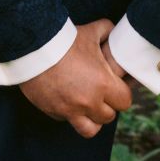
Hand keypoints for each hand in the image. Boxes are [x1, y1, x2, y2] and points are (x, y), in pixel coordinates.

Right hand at [17, 19, 133, 137]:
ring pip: (90, 129)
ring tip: (89, 107)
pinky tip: (69, 101)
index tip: (118, 86)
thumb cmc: (65, 41)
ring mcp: (70, 110)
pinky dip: (71, 115)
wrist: (34, 49)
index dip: (123, 93)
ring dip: (92, 119)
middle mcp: (88, 102)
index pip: (124, 101)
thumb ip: (107, 31)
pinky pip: (68, 121)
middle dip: (108, 106)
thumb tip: (112, 33)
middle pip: (109, 116)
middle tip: (103, 94)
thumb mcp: (91, 31)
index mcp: (103, 84)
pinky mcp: (54, 112)